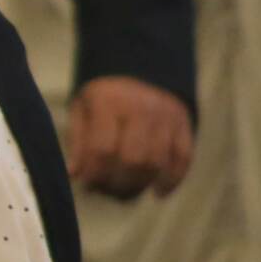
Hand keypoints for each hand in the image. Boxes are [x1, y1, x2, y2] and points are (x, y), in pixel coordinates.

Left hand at [67, 76, 193, 198]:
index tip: (87, 184)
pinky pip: (183, 158)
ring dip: (140, 185)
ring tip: (124, 192)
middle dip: (118, 184)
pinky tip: (158, 192)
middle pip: (134, 160)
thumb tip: (75, 175)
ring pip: (158, 163)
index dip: (95, 173)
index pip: (103, 149)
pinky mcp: (184, 124)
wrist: (140, 68)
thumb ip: (78, 141)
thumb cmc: (103, 97)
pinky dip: (172, 180)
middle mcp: (141, 108)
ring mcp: (166, 117)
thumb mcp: (82, 109)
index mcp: (109, 102)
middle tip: (106, 191)